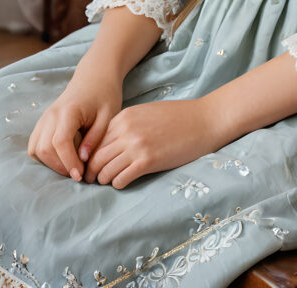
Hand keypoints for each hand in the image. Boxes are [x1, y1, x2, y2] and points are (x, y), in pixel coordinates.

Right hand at [27, 66, 121, 181]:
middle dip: (60, 166)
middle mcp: (51, 115)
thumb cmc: (105, 94)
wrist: (94, 76)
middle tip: (79, 173)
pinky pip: (35, 146)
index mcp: (68, 111)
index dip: (68, 162)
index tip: (80, 175)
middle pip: (44, 149)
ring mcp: (44, 118)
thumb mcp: (109, 115)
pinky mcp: (42, 123)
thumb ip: (96, 137)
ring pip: (35, 150)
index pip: (60, 142)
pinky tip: (62, 158)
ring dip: (51, 164)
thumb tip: (83, 160)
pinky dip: (44, 157)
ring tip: (72, 166)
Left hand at [83, 99, 216, 188]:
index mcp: (125, 117)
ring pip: (105, 170)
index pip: (96, 142)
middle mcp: (127, 130)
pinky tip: (124, 182)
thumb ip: (127, 126)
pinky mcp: (147, 161)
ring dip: (104, 180)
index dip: (92, 156)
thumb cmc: (178, 118)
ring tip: (109, 182)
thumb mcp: (146, 114)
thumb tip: (110, 146)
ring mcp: (136, 146)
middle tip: (94, 180)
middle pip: (96, 158)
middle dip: (92, 172)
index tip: (93, 166)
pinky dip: (118, 184)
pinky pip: (120, 179)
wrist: (204, 120)